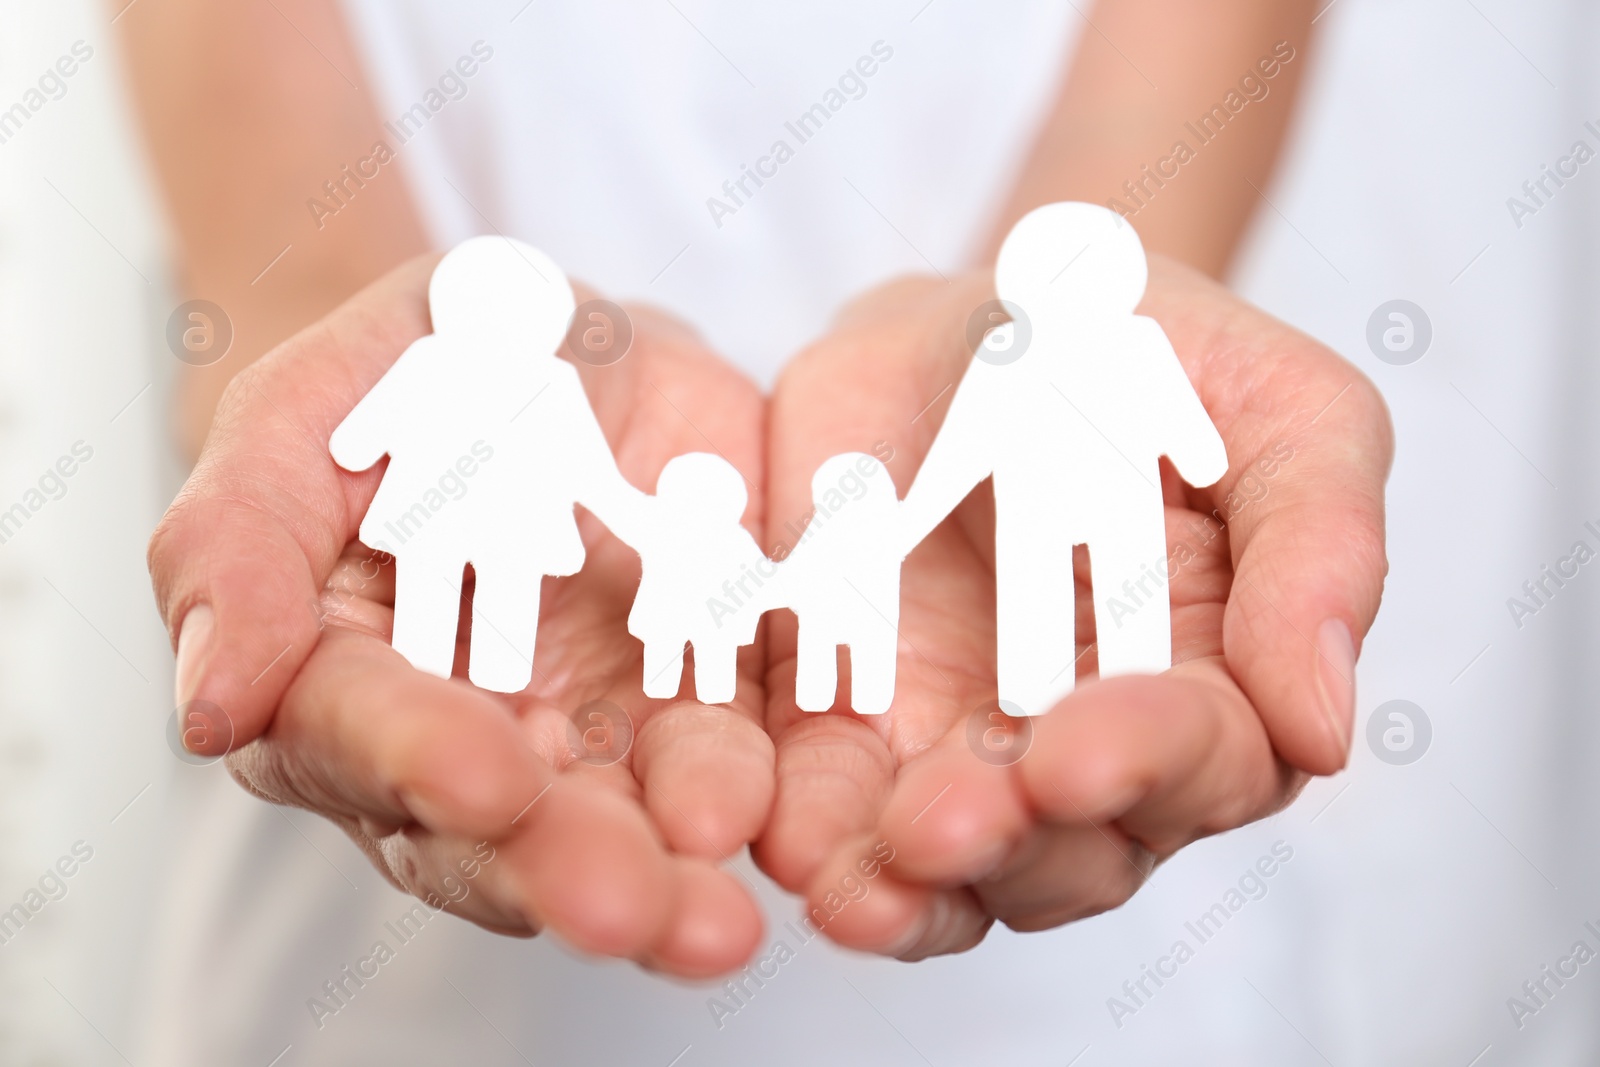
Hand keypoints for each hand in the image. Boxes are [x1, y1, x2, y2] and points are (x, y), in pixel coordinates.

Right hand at [148, 256, 774, 976]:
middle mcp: (460, 732)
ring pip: (617, 830)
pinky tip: (794, 829)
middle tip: (623, 906)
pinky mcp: (698, 711)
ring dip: (667, 884)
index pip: (356, 735)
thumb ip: (240, 542)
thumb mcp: (315, 407)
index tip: (486, 782)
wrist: (565, 347)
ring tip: (713, 925)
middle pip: (491, 830)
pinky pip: (734, 770)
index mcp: (338, 671)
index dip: (416, 759)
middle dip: (556, 867)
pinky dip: (765, 805)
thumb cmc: (415, 369)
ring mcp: (586, 733)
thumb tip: (212, 711)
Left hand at [755, 259, 1390, 956]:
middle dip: (1017, 843)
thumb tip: (1326, 727)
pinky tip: (800, 855)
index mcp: (1215, 674)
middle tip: (947, 822)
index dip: (1147, 763)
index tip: (1076, 754)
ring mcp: (970, 750)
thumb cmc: (1140, 353)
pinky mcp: (853, 733)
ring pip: (964, 869)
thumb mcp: (1268, 403)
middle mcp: (1096, 741)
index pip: (1208, 759)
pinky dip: (823, 844)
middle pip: (1081, 846)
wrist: (967, 322)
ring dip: (916, 886)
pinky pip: (842, 817)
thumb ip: (1317, 543)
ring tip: (862, 880)